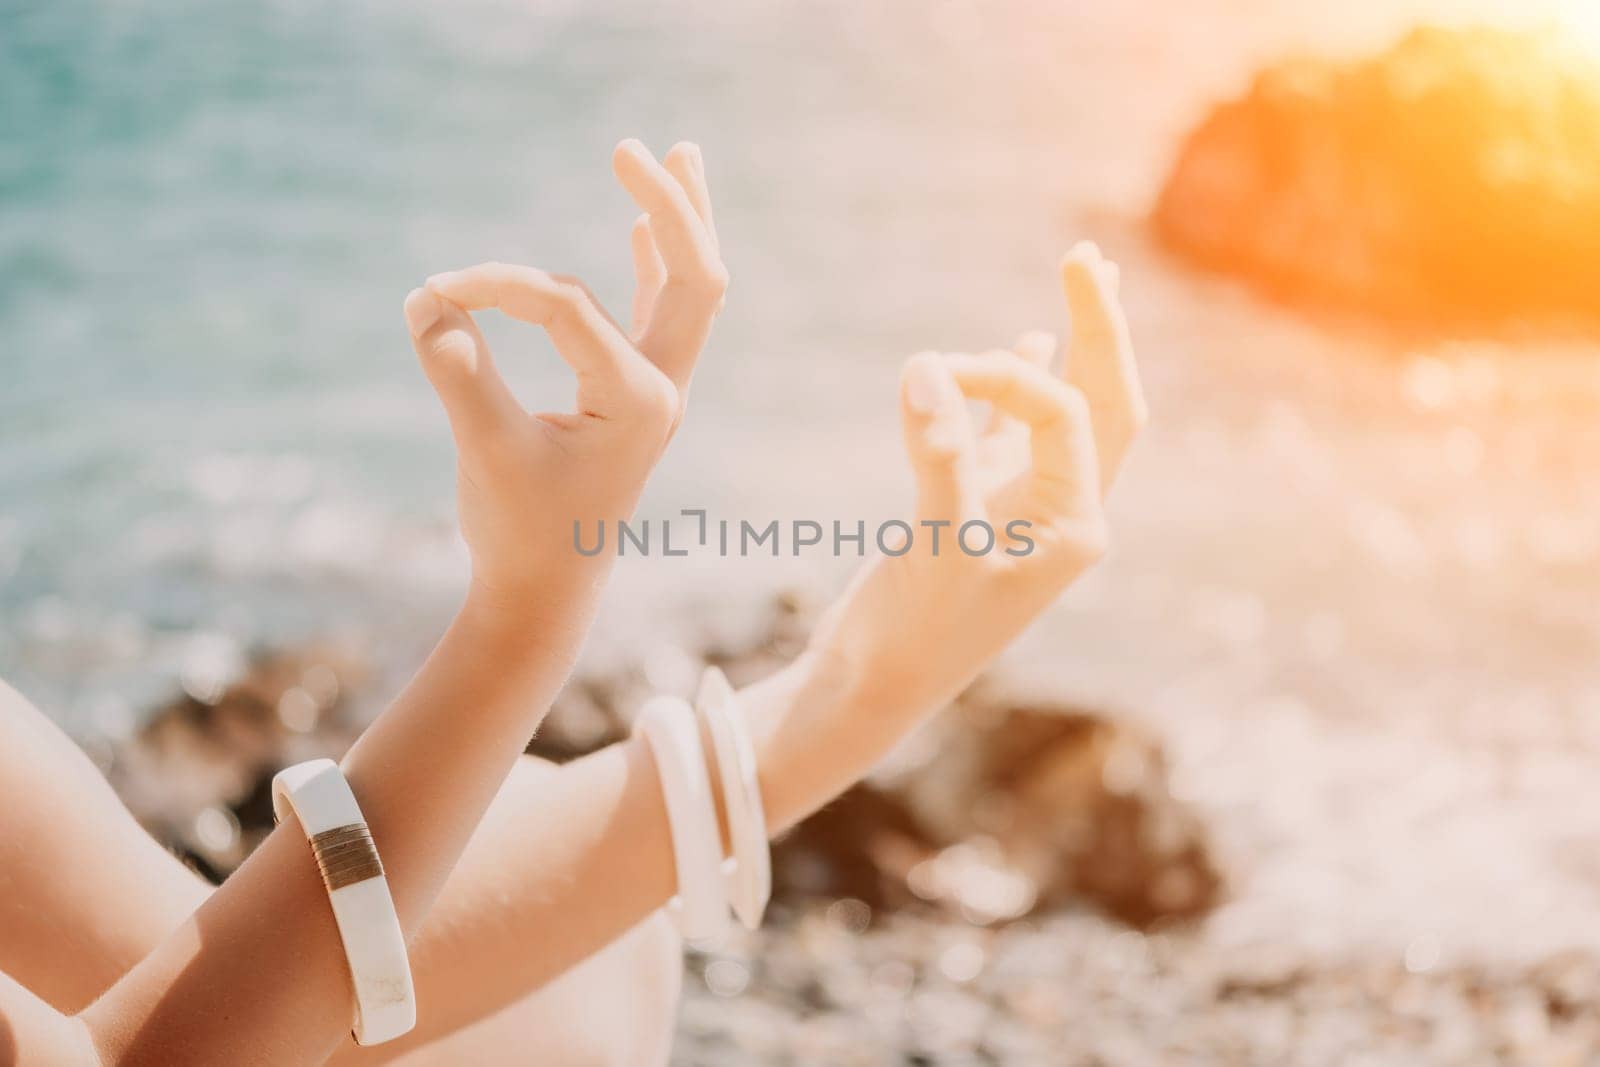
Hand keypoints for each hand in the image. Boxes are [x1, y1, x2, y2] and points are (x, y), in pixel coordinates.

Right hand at [402, 139, 726, 614]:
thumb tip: (427, 300)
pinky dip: (650, 265)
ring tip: (677, 152)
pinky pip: (654, 313)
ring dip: (679, 222)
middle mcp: (661, 389)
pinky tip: (640, 227)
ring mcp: (653, 390)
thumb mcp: (483, 449)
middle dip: (671, 206)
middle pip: (695, 276)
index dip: (495, 289)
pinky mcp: (631, 395)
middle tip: (633, 147)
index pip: (567, 307)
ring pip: (687, 289)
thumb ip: (457, 371)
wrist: (545, 592)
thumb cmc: (519, 529)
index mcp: (638, 401)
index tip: (436, 293)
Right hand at [809, 242, 1144, 720]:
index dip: (1006, 378)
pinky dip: (1017, 388)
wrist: (870, 692)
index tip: (935, 374)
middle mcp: (1062, 514)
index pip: (1063, 417)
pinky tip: (1027, 340)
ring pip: (1061, 413)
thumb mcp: (932, 545)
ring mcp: (1021, 510)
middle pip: (1102, 403)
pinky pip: (1012, 433)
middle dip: (1098, 330)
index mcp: (1074, 528)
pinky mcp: (979, 510)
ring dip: (1069, 349)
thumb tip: (928, 366)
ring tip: (1081, 277)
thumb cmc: (911, 635)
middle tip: (1086, 257)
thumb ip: (937, 454)